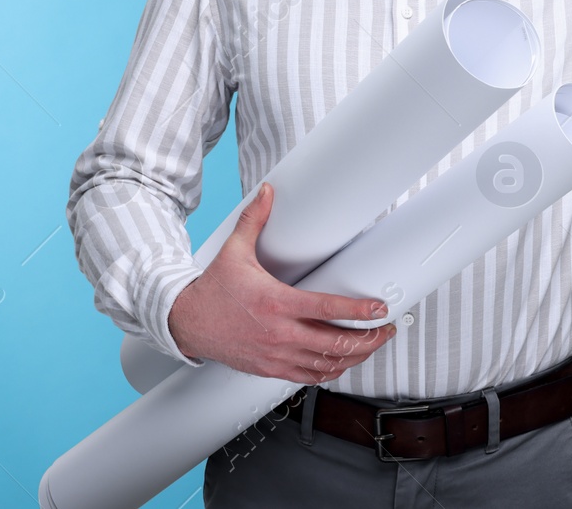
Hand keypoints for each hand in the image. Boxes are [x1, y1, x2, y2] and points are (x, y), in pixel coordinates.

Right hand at [168, 182, 395, 383]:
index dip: (360, 311)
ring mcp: (275, 355)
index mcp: (276, 303)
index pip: (328, 309)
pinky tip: (341, 363)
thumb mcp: (234, 252)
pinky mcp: (269, 368)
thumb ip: (254, 221)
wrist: (186, 323)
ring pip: (325, 365)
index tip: (380, 308)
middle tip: (385, 330)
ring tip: (372, 346)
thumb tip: (266, 192)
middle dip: (368, 339)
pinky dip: (329, 372)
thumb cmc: (213, 291)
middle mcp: (279, 333)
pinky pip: (307, 377)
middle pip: (335, 343)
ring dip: (354, 357)